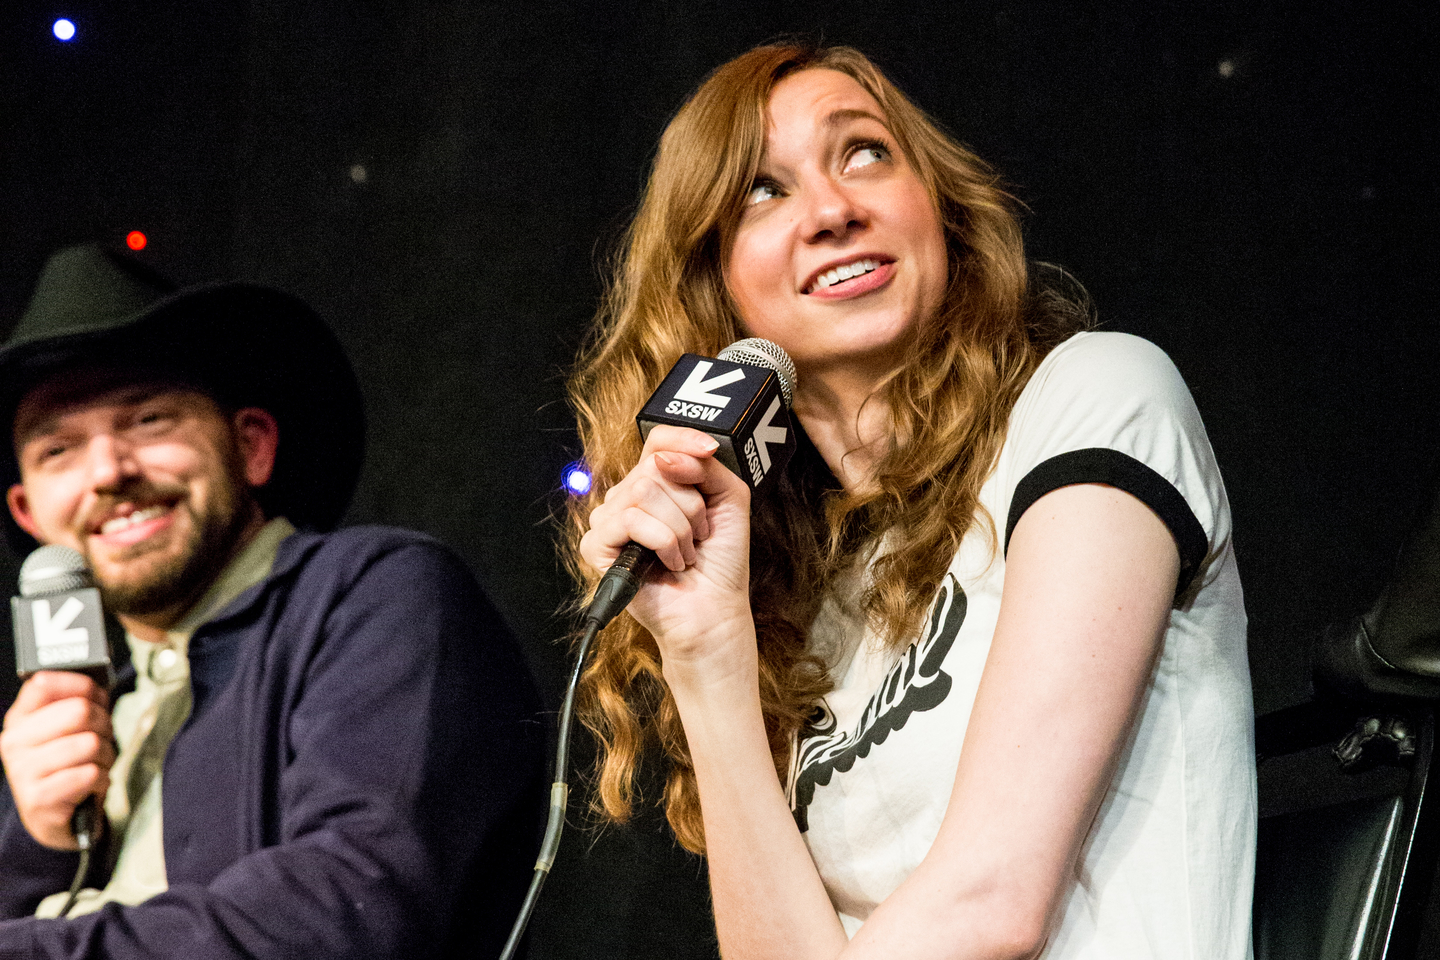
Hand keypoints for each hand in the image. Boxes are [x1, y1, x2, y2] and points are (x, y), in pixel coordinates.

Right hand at [1, 671, 113, 849]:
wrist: (53, 817)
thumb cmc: (68, 765)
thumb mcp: (71, 728)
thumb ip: (80, 699)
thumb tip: (92, 685)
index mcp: (19, 719)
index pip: (45, 684)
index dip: (81, 687)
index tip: (94, 698)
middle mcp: (13, 742)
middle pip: (80, 711)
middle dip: (104, 725)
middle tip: (101, 740)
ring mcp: (22, 771)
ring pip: (90, 743)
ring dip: (106, 756)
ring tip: (96, 765)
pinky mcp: (38, 798)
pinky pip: (90, 774)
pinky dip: (102, 779)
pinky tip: (91, 785)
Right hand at [580, 425, 757, 680]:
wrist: (713, 608)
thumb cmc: (719, 561)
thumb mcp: (728, 499)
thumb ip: (707, 466)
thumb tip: (668, 457)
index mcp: (657, 483)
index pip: (657, 441)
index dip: (681, 439)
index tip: (708, 450)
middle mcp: (629, 497)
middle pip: (656, 467)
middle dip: (691, 504)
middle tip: (698, 535)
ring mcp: (609, 520)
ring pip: (643, 491)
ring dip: (680, 528)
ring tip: (685, 553)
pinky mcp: (596, 545)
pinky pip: (630, 519)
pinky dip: (662, 542)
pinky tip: (669, 562)